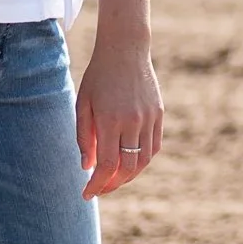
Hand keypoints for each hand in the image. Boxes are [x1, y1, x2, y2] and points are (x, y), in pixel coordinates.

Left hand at [75, 40, 161, 199]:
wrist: (125, 49)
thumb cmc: (98, 76)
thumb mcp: (83, 104)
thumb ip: (83, 137)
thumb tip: (87, 167)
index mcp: (109, 120)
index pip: (106, 165)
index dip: (97, 185)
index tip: (87, 194)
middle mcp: (132, 121)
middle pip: (126, 168)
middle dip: (112, 185)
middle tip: (100, 189)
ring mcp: (148, 118)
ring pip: (143, 161)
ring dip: (129, 176)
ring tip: (115, 179)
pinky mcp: (159, 114)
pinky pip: (154, 147)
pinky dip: (142, 160)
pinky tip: (131, 163)